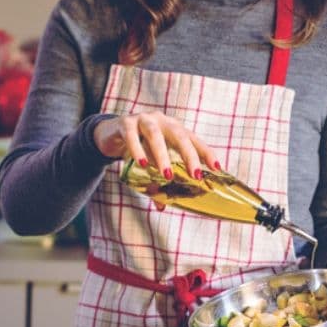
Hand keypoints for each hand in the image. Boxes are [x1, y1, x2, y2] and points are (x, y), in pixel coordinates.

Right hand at [93, 111, 219, 180]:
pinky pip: (132, 136)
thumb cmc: (137, 148)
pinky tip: (142, 163)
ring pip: (155, 135)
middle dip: (189, 156)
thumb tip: (161, 207)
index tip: (217, 168)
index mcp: (173, 129)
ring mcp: (143, 120)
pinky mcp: (125, 123)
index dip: (206, 153)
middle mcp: (162, 121)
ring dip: (162, 155)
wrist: (110, 134)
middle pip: (179, 136)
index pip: (193, 140)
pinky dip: (137, 149)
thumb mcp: (150, 163)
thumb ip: (156, 181)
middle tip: (195, 175)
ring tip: (167, 175)